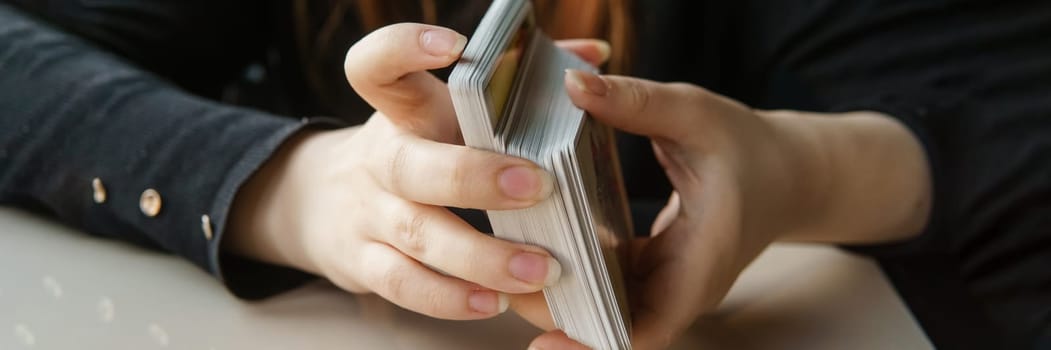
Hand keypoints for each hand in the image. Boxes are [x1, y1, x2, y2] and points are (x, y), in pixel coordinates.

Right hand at [225, 24, 614, 320]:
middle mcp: (380, 161)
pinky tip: (492, 302)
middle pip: (412, 165)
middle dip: (474, 176)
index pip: (379, 67)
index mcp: (400, 112)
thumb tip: (591, 53)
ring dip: (480, 256)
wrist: (319, 203)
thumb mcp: (442, 109)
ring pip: (417, 234)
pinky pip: (403, 285)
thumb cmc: (412, 148)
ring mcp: (369, 215)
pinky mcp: (364, 263)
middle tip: (537, 186)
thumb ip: (514, 83)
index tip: (454, 45)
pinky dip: (448, 298)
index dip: (405, 48)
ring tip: (537, 269)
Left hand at [526, 70, 929, 348]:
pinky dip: (574, 268)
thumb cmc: (750, 149)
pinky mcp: (652, 270)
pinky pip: (606, 283)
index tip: (543, 338)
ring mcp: (667, 283)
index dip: (592, 341)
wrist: (787, 172)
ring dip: (560, 290)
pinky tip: (536, 243)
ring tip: (507, 260)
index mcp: (701, 265)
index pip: (645, 329)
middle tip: (503, 278)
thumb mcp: (697, 116)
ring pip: (604, 306)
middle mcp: (681, 287)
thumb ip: (638, 102)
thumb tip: (575, 85)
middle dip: (558, 311)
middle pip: (611, 324)